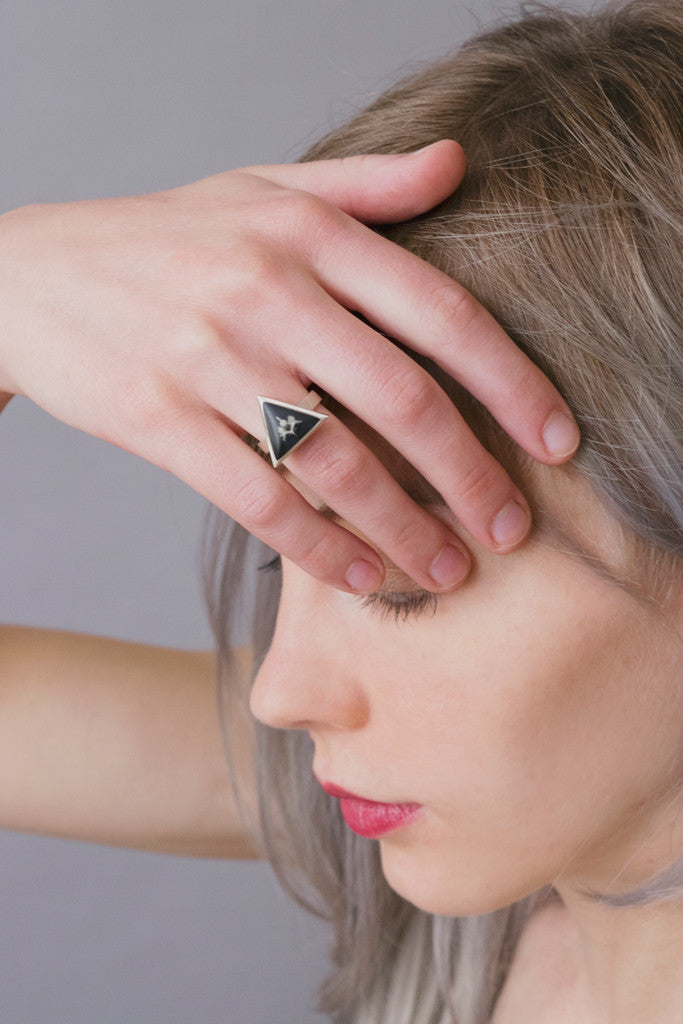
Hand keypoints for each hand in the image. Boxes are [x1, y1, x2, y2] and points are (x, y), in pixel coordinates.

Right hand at [0, 142, 578, 593]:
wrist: (31, 275)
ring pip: (337, 462)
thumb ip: (368, 185)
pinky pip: (262, 501)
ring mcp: (211, 359)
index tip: (557, 442)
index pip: (441, 311)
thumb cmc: (165, 237)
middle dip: (472, 478)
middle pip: (404, 399)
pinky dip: (322, 549)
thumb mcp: (262, 188)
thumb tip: (460, 163)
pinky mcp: (163, 420)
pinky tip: (362, 578)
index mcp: (308, 234)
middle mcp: (267, 291)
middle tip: (512, 532)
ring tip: (446, 572)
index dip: (512, 383)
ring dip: (405, 530)